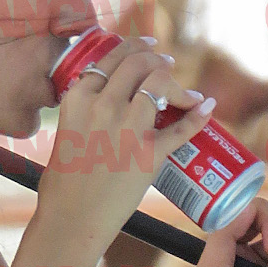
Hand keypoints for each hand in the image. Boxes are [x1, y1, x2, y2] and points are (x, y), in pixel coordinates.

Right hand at [35, 37, 218, 254]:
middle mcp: (103, 106)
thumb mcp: (64, 134)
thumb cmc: (60, 184)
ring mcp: (129, 128)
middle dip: (157, 61)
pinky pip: (181, 128)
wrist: (70, 220)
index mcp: (78, 99)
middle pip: (138, 65)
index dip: (133, 47)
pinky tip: (206, 106)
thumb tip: (99, 106)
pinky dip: (198, 115)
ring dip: (176, 83)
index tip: (146, 47)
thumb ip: (82, 114)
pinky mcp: (150, 154)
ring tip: (183, 90)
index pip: (111, 58)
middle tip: (165, 65)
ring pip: (159, 85)